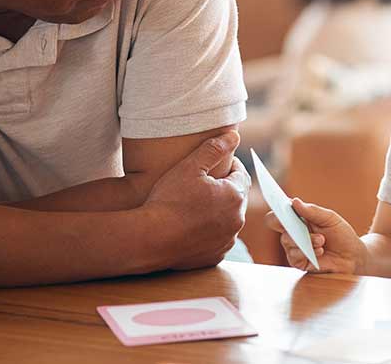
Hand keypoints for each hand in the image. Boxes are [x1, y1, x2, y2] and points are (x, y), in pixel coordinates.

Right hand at [143, 131, 249, 269]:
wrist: (150, 239)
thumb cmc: (169, 200)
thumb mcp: (190, 167)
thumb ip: (214, 149)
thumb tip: (234, 136)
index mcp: (235, 195)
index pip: (240, 174)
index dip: (229, 166)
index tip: (217, 164)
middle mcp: (237, 220)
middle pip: (236, 197)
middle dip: (225, 188)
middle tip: (206, 183)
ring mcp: (226, 240)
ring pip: (228, 219)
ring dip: (219, 211)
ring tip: (198, 204)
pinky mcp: (215, 256)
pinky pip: (218, 239)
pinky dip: (210, 232)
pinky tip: (194, 226)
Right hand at [265, 198, 365, 273]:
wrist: (353, 256)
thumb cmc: (341, 234)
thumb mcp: (330, 218)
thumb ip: (312, 211)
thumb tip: (294, 202)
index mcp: (298, 219)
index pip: (280, 212)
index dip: (277, 207)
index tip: (280, 205)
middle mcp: (293, 233)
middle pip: (279, 225)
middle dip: (292, 224)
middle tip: (305, 225)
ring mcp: (295, 248)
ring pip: (287, 241)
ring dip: (306, 240)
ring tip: (321, 241)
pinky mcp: (299, 262)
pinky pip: (294, 256)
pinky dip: (308, 252)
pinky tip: (320, 251)